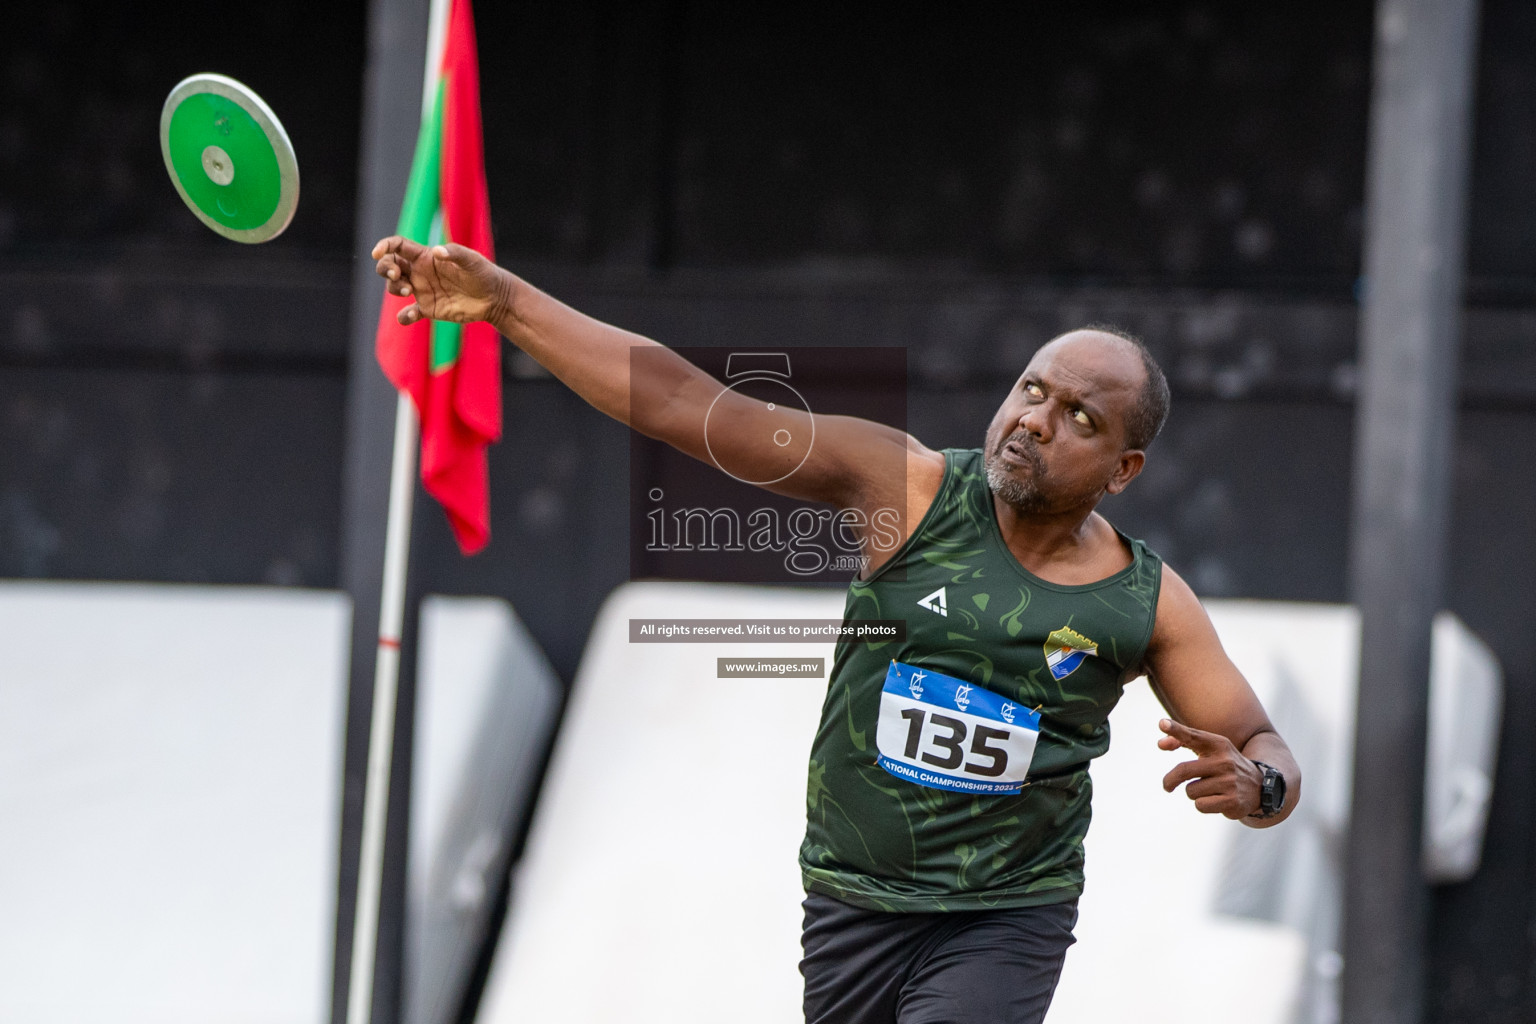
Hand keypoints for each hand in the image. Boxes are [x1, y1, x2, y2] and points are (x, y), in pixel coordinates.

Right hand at [371, 237, 508, 325]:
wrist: (494, 298)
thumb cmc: (484, 274)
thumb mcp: (472, 261)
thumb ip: (455, 254)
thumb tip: (437, 252)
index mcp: (427, 257)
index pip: (398, 247)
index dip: (384, 246)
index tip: (376, 253)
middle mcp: (421, 272)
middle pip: (390, 266)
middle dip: (385, 269)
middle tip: (397, 276)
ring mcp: (423, 291)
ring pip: (395, 287)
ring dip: (394, 288)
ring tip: (410, 291)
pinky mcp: (428, 309)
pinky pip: (408, 314)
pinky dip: (404, 316)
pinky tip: (410, 316)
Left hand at [1158, 718, 1261, 818]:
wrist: (1259, 786)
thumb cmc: (1223, 764)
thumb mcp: (1208, 749)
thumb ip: (1182, 741)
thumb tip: (1160, 743)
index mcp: (1218, 745)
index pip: (1193, 736)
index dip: (1176, 730)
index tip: (1162, 723)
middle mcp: (1225, 761)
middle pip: (1183, 771)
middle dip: (1170, 780)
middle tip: (1167, 786)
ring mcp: (1230, 782)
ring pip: (1190, 791)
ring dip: (1194, 793)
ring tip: (1209, 789)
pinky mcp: (1232, 801)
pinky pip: (1200, 805)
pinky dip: (1202, 804)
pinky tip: (1216, 800)